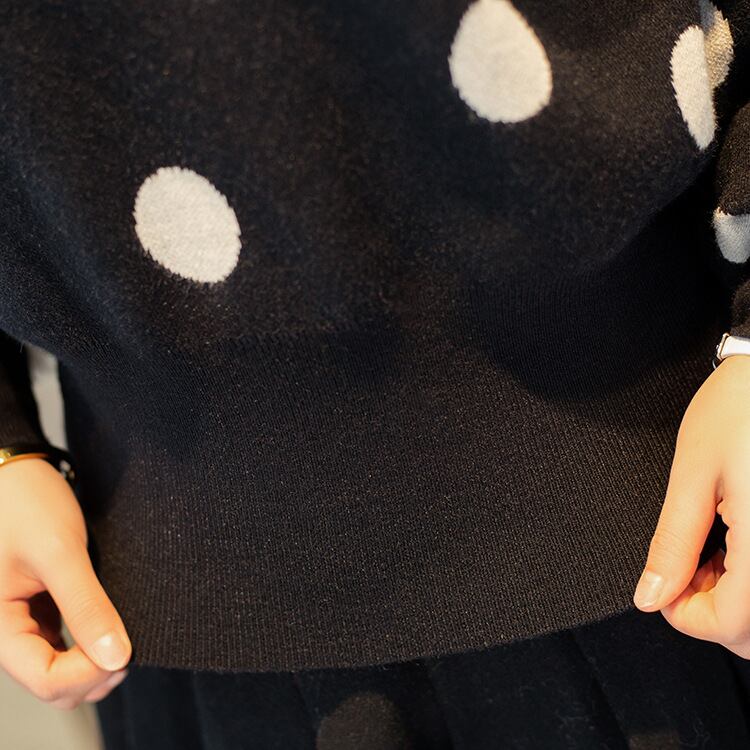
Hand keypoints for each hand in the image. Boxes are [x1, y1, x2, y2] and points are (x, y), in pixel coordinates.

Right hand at [0, 457, 131, 708]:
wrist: (16, 474)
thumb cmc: (27, 505)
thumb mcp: (59, 553)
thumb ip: (85, 606)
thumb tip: (116, 658)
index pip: (47, 681)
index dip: (89, 674)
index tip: (125, 650)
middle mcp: (9, 631)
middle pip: (56, 684)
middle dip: (95, 674)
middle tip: (132, 644)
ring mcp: (26, 621)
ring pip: (62, 667)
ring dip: (95, 663)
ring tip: (126, 634)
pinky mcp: (42, 607)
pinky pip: (66, 643)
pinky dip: (91, 643)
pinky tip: (112, 623)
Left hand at [633, 353, 749, 657]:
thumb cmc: (742, 406)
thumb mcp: (692, 475)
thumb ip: (672, 544)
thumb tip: (651, 595)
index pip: (731, 624)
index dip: (684, 616)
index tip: (661, 589)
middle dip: (713, 612)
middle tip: (687, 568)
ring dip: (738, 600)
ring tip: (714, 548)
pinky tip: (739, 541)